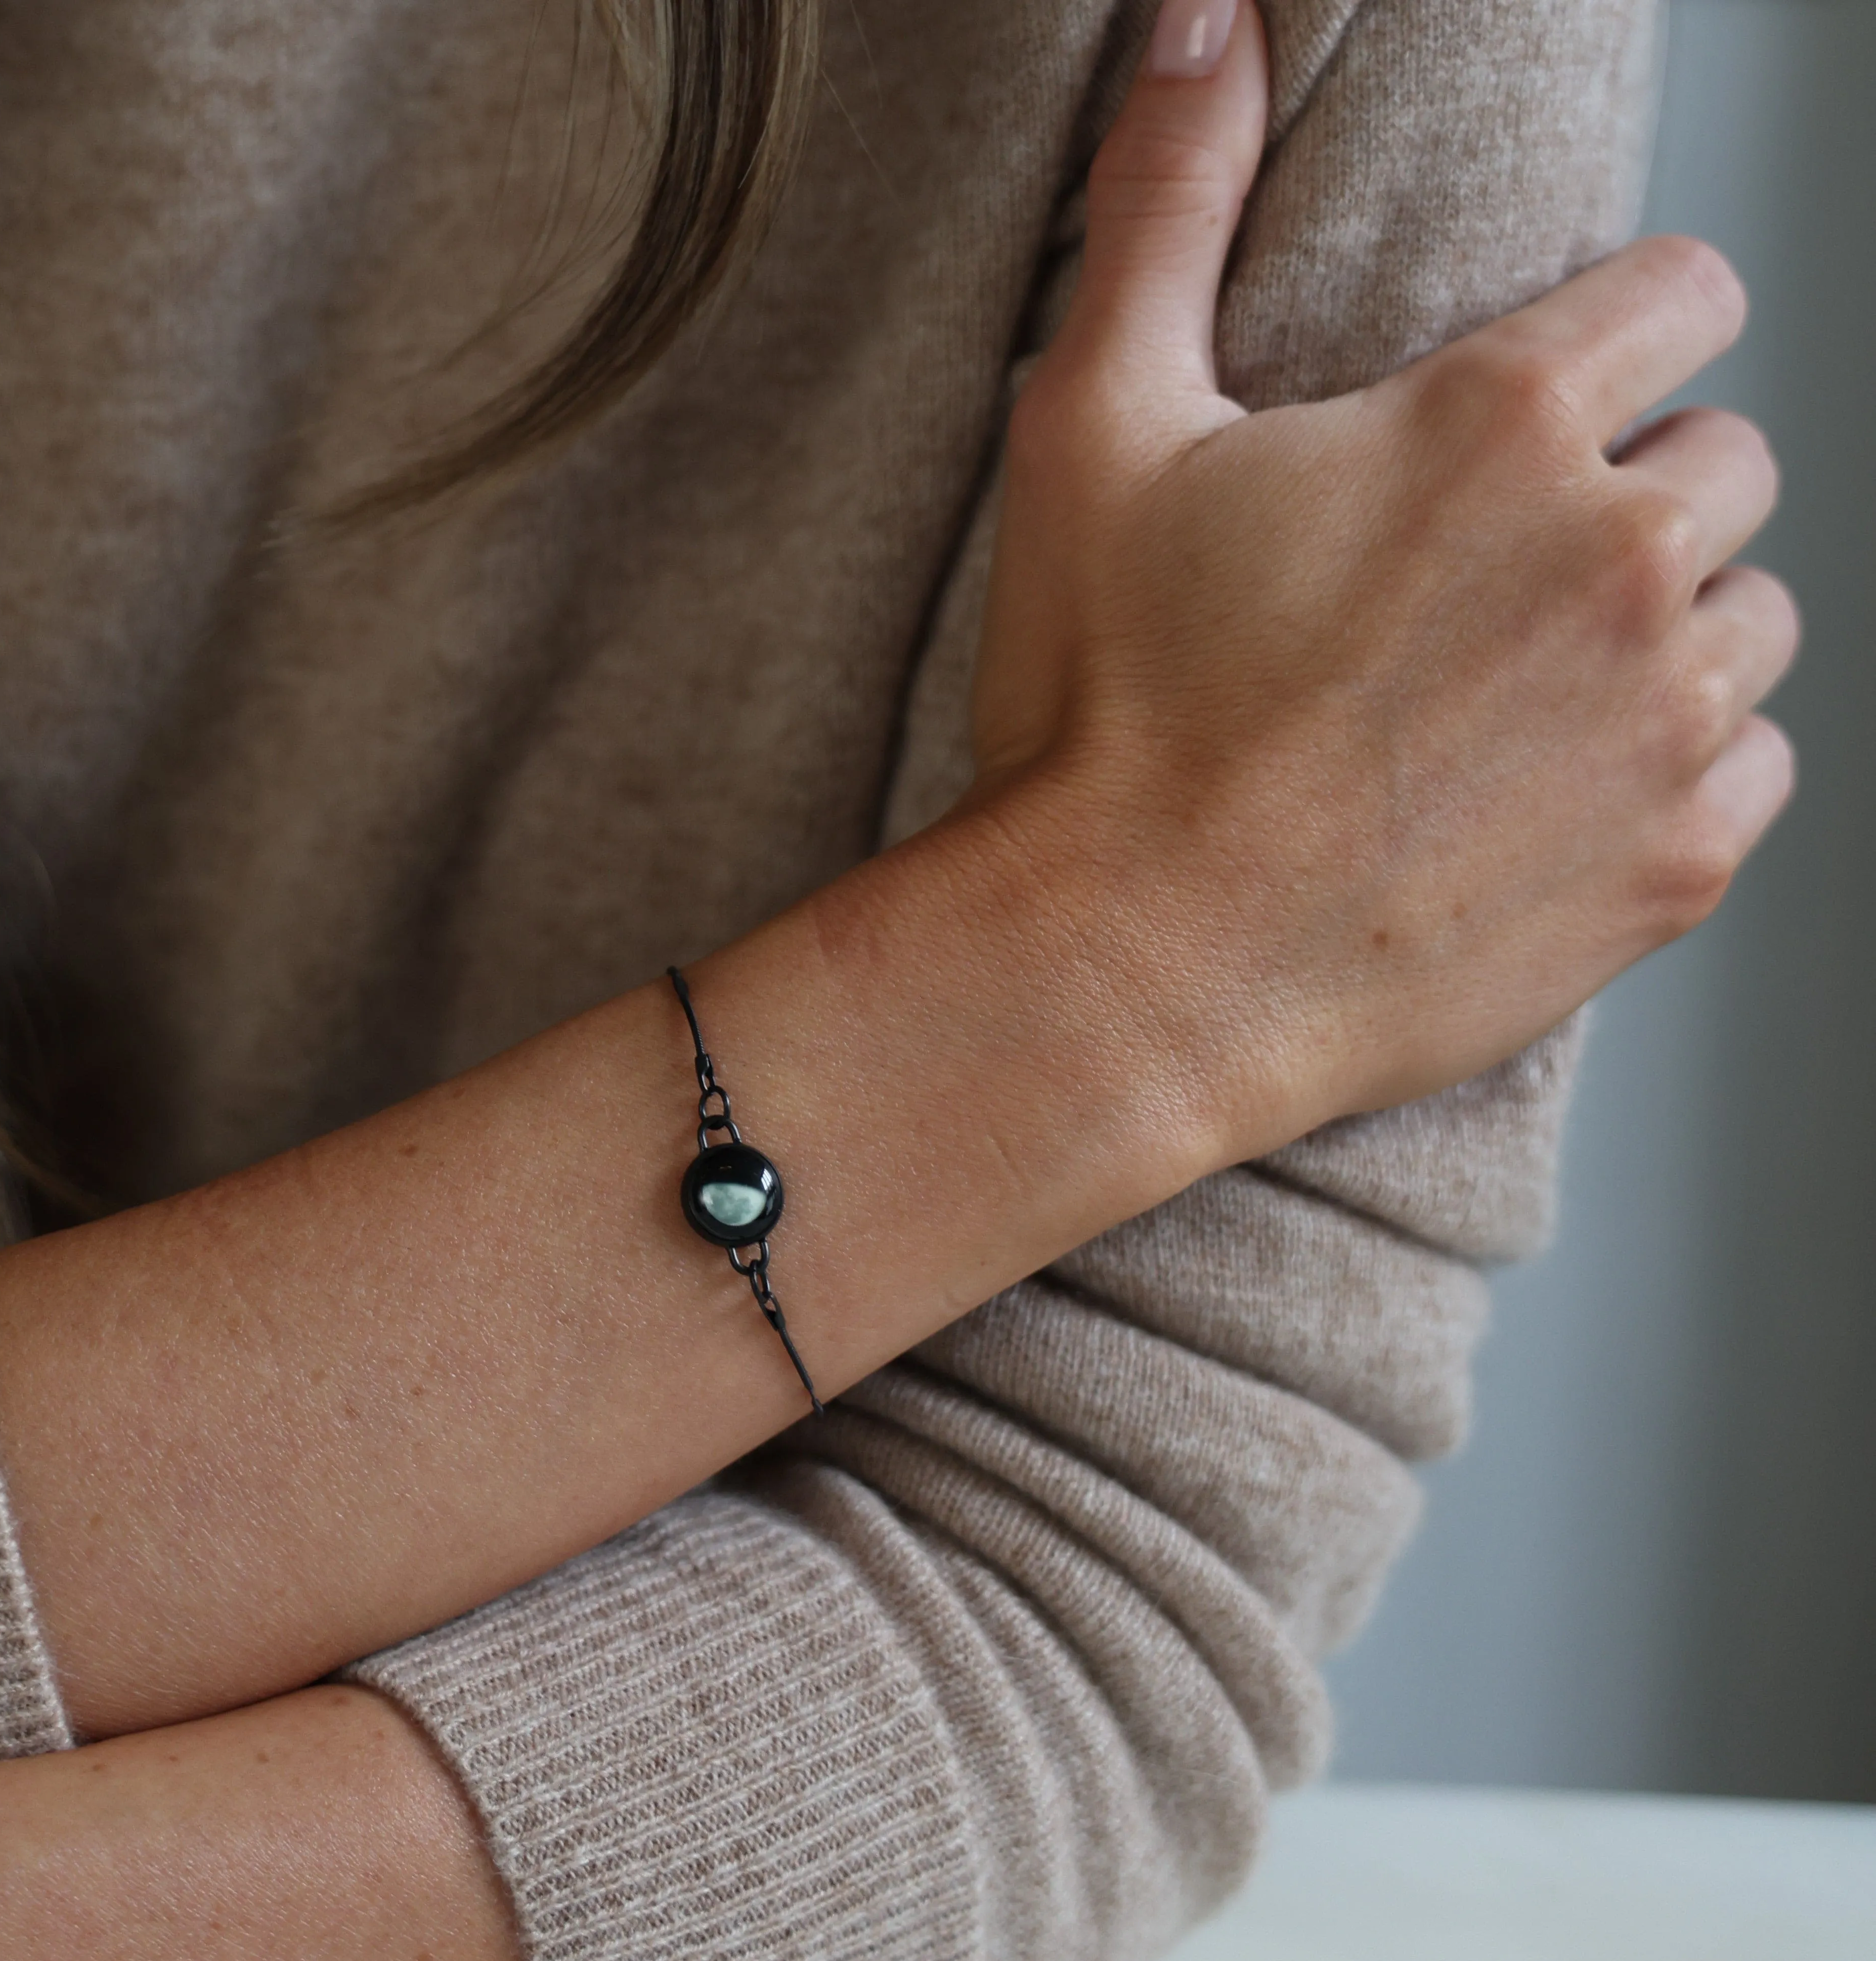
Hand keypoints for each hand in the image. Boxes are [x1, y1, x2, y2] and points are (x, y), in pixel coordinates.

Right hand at [964, 0, 1798, 1155]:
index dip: (1611, 349)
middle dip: (1627, 504)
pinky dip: (1679, 778)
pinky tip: (1549, 801)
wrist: (1128, 972)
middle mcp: (1622, 553)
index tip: (1533, 423)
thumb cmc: (1102, 713)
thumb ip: (1167, 208)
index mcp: (1505, 421)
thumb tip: (1202, 15)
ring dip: (1663, 641)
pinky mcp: (1673, 867)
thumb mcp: (1097, 432)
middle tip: (1482, 593)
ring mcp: (1664, 721)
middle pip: (1727, 464)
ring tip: (1512, 703)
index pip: (1688, 296)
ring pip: (1755, 620)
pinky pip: (1756, 772)